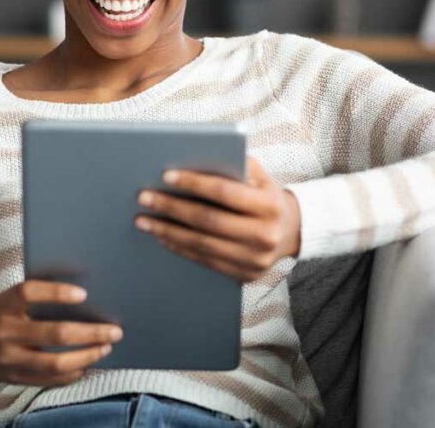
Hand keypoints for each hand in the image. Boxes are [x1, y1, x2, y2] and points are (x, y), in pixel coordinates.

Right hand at [0, 280, 123, 386]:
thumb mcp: (9, 297)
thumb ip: (37, 293)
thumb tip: (83, 290)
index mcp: (3, 304)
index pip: (29, 292)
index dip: (56, 292)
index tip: (84, 294)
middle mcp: (4, 332)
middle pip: (53, 334)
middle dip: (90, 333)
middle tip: (114, 330)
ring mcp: (9, 359)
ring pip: (54, 363)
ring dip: (86, 356)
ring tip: (105, 347)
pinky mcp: (14, 378)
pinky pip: (49, 380)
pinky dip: (72, 373)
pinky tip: (87, 363)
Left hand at [135, 155, 301, 281]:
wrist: (290, 231)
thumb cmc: (265, 195)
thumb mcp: (258, 175)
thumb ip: (233, 165)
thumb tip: (190, 160)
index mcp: (270, 205)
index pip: (225, 192)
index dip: (194, 183)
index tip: (166, 176)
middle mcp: (265, 235)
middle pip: (208, 220)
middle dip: (172, 208)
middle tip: (144, 198)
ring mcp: (255, 259)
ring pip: (202, 244)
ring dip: (168, 232)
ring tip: (144, 220)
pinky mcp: (244, 275)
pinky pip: (205, 261)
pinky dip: (180, 247)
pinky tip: (162, 236)